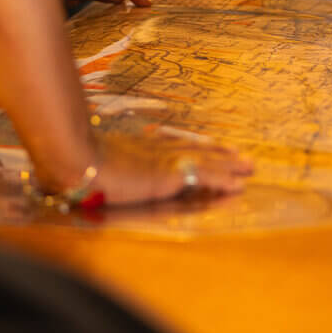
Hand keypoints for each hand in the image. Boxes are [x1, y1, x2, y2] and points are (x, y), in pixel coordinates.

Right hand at [85, 134, 254, 204]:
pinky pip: (203, 178)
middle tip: (244, 157)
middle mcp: (161, 152)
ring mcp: (167, 163)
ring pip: (207, 163)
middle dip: (223, 156)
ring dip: (230, 167)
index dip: (202, 148)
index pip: (181, 147)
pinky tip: (237, 185)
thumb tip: (107, 164)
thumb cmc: (84, 161)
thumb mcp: (102, 157)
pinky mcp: (170, 176)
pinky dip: (222, 181)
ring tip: (249, 168)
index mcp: (146, 148)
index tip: (218, 146)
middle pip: (199, 152)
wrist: (82, 161)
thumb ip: (113, 160)